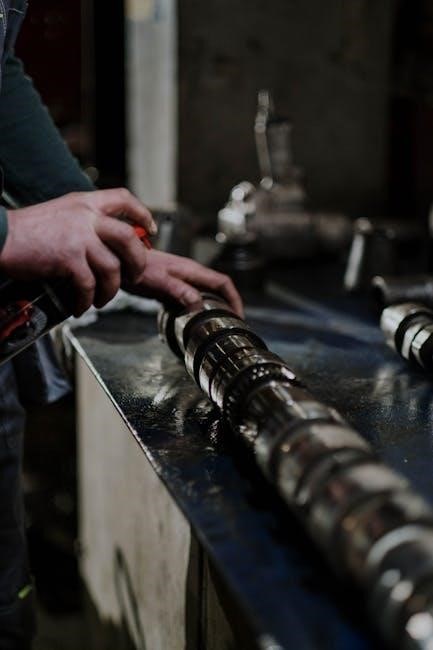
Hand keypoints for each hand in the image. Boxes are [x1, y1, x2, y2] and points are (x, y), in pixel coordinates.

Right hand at [0, 189, 156, 314]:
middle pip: (129, 239)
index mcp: (85, 203)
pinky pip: (89, 285)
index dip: (142, 214)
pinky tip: (82, 306)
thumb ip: (86, 223)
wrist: (0, 237)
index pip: (124, 199)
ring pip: (112, 268)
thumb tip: (108, 244)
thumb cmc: (27, 231)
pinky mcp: (68, 258)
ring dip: (110, 290)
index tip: (149, 230)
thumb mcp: (62, 215)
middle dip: (137, 262)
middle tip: (134, 276)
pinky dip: (87, 300)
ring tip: (101, 299)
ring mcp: (78, 237)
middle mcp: (85, 217)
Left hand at [128, 249, 243, 317]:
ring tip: (217, 324)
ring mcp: (181, 278)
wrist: (118, 261)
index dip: (235, 299)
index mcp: (192, 271)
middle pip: (218, 288)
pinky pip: (192, 296)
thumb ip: (178, 290)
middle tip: (231, 325)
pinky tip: (193, 319)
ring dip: (214, 307)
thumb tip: (198, 303)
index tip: (239, 316)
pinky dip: (198, 307)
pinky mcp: (171, 284)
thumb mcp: (159, 281)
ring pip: (206, 292)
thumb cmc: (136, 269)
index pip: (223, 282)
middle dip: (229, 305)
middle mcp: (190, 273)